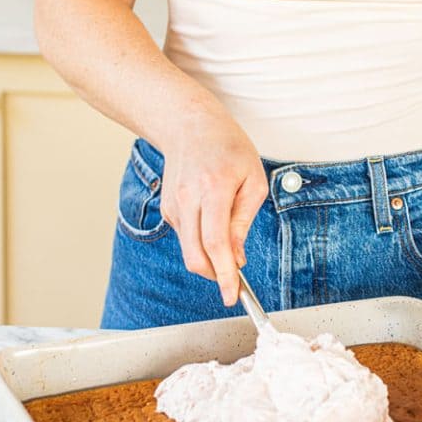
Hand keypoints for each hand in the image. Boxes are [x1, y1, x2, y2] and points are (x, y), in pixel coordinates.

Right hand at [158, 107, 266, 305]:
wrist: (190, 126)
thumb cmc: (229, 149)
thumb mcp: (253, 181)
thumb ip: (243, 221)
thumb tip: (235, 259)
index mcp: (214, 189)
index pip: (216, 242)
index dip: (224, 273)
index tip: (231, 295)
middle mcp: (187, 198)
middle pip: (195, 253)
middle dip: (214, 275)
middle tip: (233, 282)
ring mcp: (173, 204)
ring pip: (189, 249)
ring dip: (209, 258)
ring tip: (229, 242)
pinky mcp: (167, 209)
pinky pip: (186, 236)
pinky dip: (201, 241)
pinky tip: (212, 219)